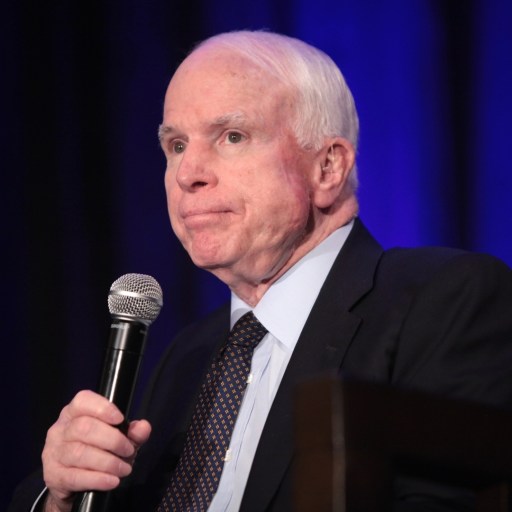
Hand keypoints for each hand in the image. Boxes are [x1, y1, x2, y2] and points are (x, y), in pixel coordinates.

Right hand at [41, 390, 150, 511]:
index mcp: (73, 412)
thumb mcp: (118, 438)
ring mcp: (54, 452)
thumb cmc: (96, 450)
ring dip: (108, 462)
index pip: (83, 401)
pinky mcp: (54, 476)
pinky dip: (98, 479)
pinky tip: (112, 481)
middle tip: (128, 450)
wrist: (71, 481)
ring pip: (80, 453)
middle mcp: (60, 429)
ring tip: (124, 468)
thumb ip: (132, 432)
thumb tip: (143, 427)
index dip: (102, 408)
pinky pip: (76, 477)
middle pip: (84, 428)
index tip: (120, 419)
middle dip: (113, 440)